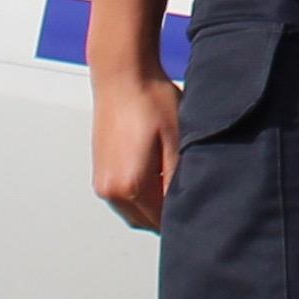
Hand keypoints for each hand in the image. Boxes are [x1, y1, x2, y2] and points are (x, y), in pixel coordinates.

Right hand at [92, 65, 181, 231]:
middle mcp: (110, 190)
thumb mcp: (178, 142)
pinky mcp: (100, 172)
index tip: (198, 208)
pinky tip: (155, 174)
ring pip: (133, 212)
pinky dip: (139, 196)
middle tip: (188, 194)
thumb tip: (188, 204)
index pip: (162, 222)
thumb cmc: (150, 100)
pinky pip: (122, 198)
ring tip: (171, 180)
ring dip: (152, 206)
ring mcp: (102, 182)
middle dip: (167, 215)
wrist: (122, 75)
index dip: (183, 216)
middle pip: (146, 222)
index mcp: (130, 187)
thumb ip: (180, 180)